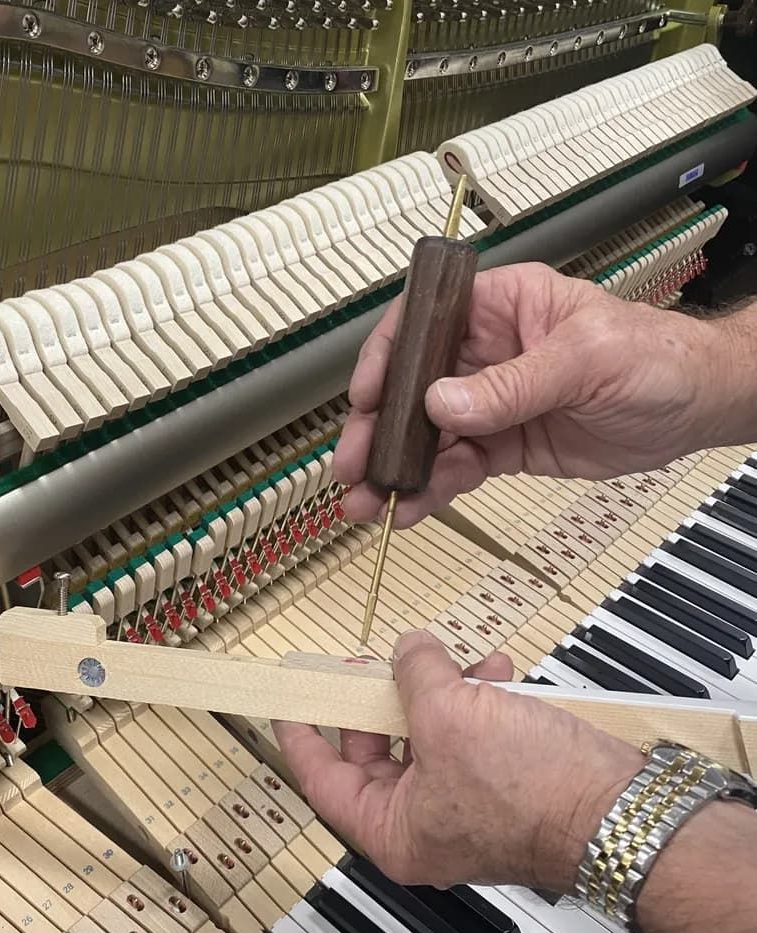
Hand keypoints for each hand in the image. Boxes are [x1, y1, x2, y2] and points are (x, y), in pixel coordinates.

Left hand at [274, 630, 643, 891]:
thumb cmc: (533, 792)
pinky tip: (498, 673)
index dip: (302, 736)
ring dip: (442, 691)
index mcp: (394, 833)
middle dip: (386, 698)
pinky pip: (473, 735)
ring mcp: (466, 805)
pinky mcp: (503, 784)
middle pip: (378, 752)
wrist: (619, 808)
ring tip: (460, 664)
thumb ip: (415, 674)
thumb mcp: (449, 716)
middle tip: (380, 664)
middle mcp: (425, 825)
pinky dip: (481, 701)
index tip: (289, 703)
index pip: (324, 782)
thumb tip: (408, 651)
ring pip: (430, 736)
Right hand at [337, 263, 731, 526]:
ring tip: (368, 503)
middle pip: (413, 388)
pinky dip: (432, 491)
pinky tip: (410, 509)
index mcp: (501, 308)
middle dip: (380, 429)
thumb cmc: (654, 357)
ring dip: (396, 469)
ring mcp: (491, 403)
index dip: (389, 358)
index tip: (369, 397)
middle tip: (354, 465)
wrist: (695, 409)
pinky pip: (457, 468)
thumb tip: (445, 402)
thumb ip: (513, 385)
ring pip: (428, 436)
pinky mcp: (503, 446)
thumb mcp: (585, 359)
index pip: (425, 322)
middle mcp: (486, 353)